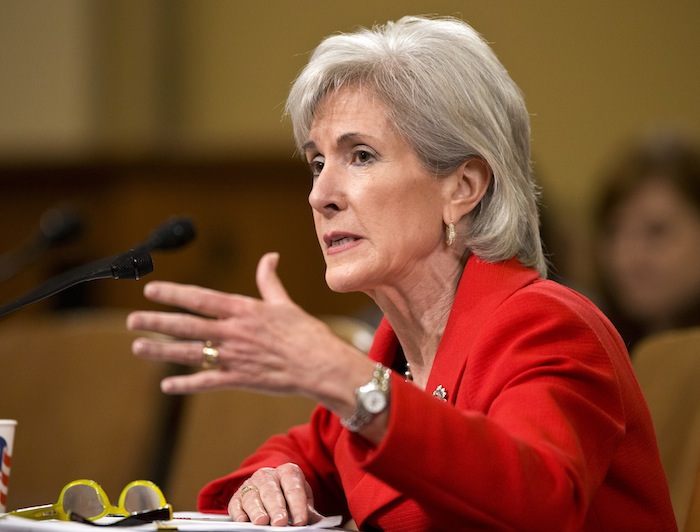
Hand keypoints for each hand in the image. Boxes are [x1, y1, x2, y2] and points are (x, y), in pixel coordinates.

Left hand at [126, 252, 370, 407]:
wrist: (320, 365)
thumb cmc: (305, 333)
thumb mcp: (285, 303)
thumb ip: (269, 280)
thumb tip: (270, 256)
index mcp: (243, 310)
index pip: (201, 298)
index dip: (173, 294)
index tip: (151, 290)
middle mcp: (233, 332)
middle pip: (187, 325)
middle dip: (157, 322)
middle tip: (132, 320)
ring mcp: (234, 356)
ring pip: (190, 353)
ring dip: (162, 351)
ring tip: (138, 347)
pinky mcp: (238, 378)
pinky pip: (206, 381)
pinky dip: (185, 384)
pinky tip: (167, 386)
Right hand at [229, 463, 323, 525]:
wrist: (272, 486)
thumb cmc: (289, 495)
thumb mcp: (302, 500)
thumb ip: (309, 511)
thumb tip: (320, 525)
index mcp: (288, 472)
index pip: (293, 487)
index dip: (298, 505)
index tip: (301, 521)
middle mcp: (268, 475)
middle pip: (271, 491)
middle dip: (276, 507)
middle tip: (281, 522)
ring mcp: (251, 484)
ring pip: (252, 496)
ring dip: (257, 510)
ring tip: (262, 521)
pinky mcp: (237, 496)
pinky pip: (236, 504)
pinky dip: (239, 513)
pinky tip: (243, 521)